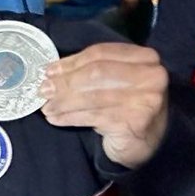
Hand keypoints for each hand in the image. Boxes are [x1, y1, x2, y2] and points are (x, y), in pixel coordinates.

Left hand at [40, 42, 168, 168]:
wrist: (147, 142)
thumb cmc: (126, 107)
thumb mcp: (115, 82)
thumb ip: (92, 71)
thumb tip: (52, 72)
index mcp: (145, 57)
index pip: (101, 53)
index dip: (71, 62)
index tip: (48, 71)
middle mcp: (151, 75)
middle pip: (96, 73)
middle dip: (65, 82)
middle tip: (43, 91)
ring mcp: (146, 99)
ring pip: (92, 96)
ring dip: (64, 102)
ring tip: (47, 108)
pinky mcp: (136, 121)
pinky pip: (93, 116)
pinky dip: (70, 117)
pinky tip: (56, 119)